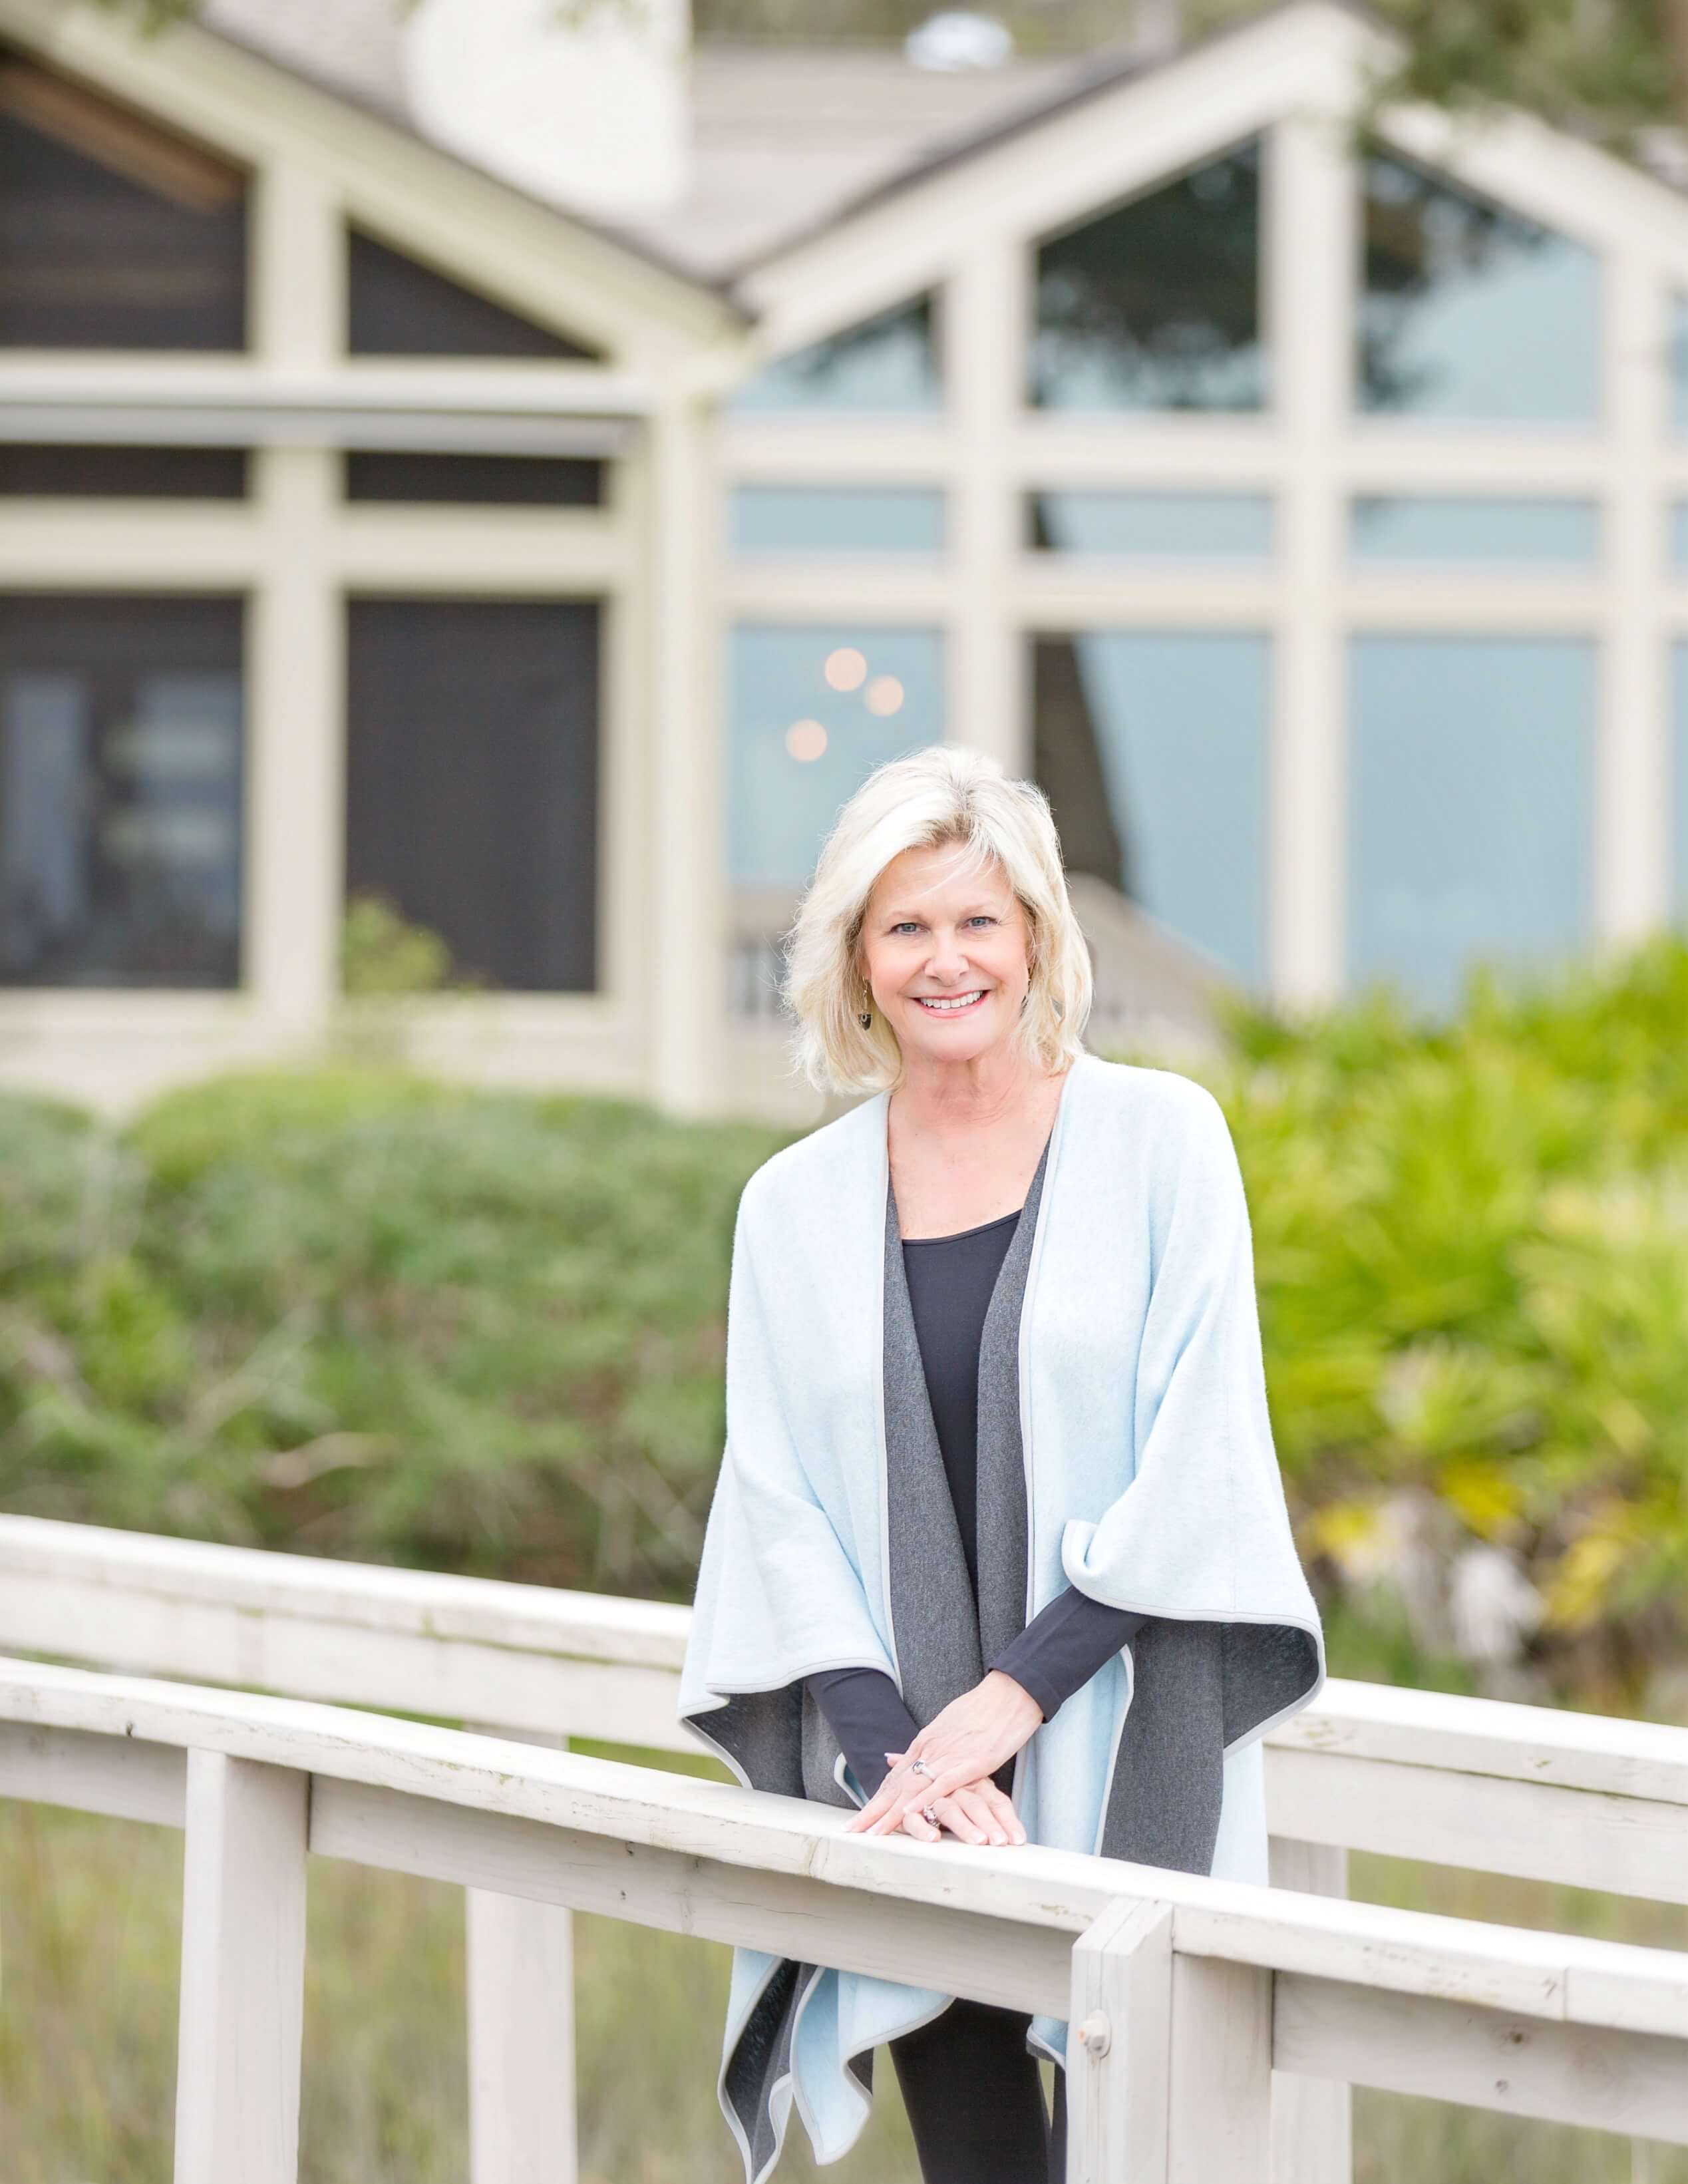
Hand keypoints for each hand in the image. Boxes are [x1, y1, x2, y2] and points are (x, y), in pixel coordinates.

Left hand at [840, 1670, 1042, 1839]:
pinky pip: (941, 1784)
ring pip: (912, 1788)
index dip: (877, 1799)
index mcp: (926, 1742)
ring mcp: (949, 1755)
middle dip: (874, 1811)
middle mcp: (930, 1749)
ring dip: (891, 1813)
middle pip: (896, 1785)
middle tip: (852, 1831)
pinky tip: (909, 1814)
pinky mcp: (970, 1762)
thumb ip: (933, 1745)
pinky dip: (923, 1800)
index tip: (861, 1819)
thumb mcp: (951, 1726)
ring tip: (873, 1834)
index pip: (895, 1777)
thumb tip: (920, 1755)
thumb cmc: (985, 1709)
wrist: (1009, 1693)